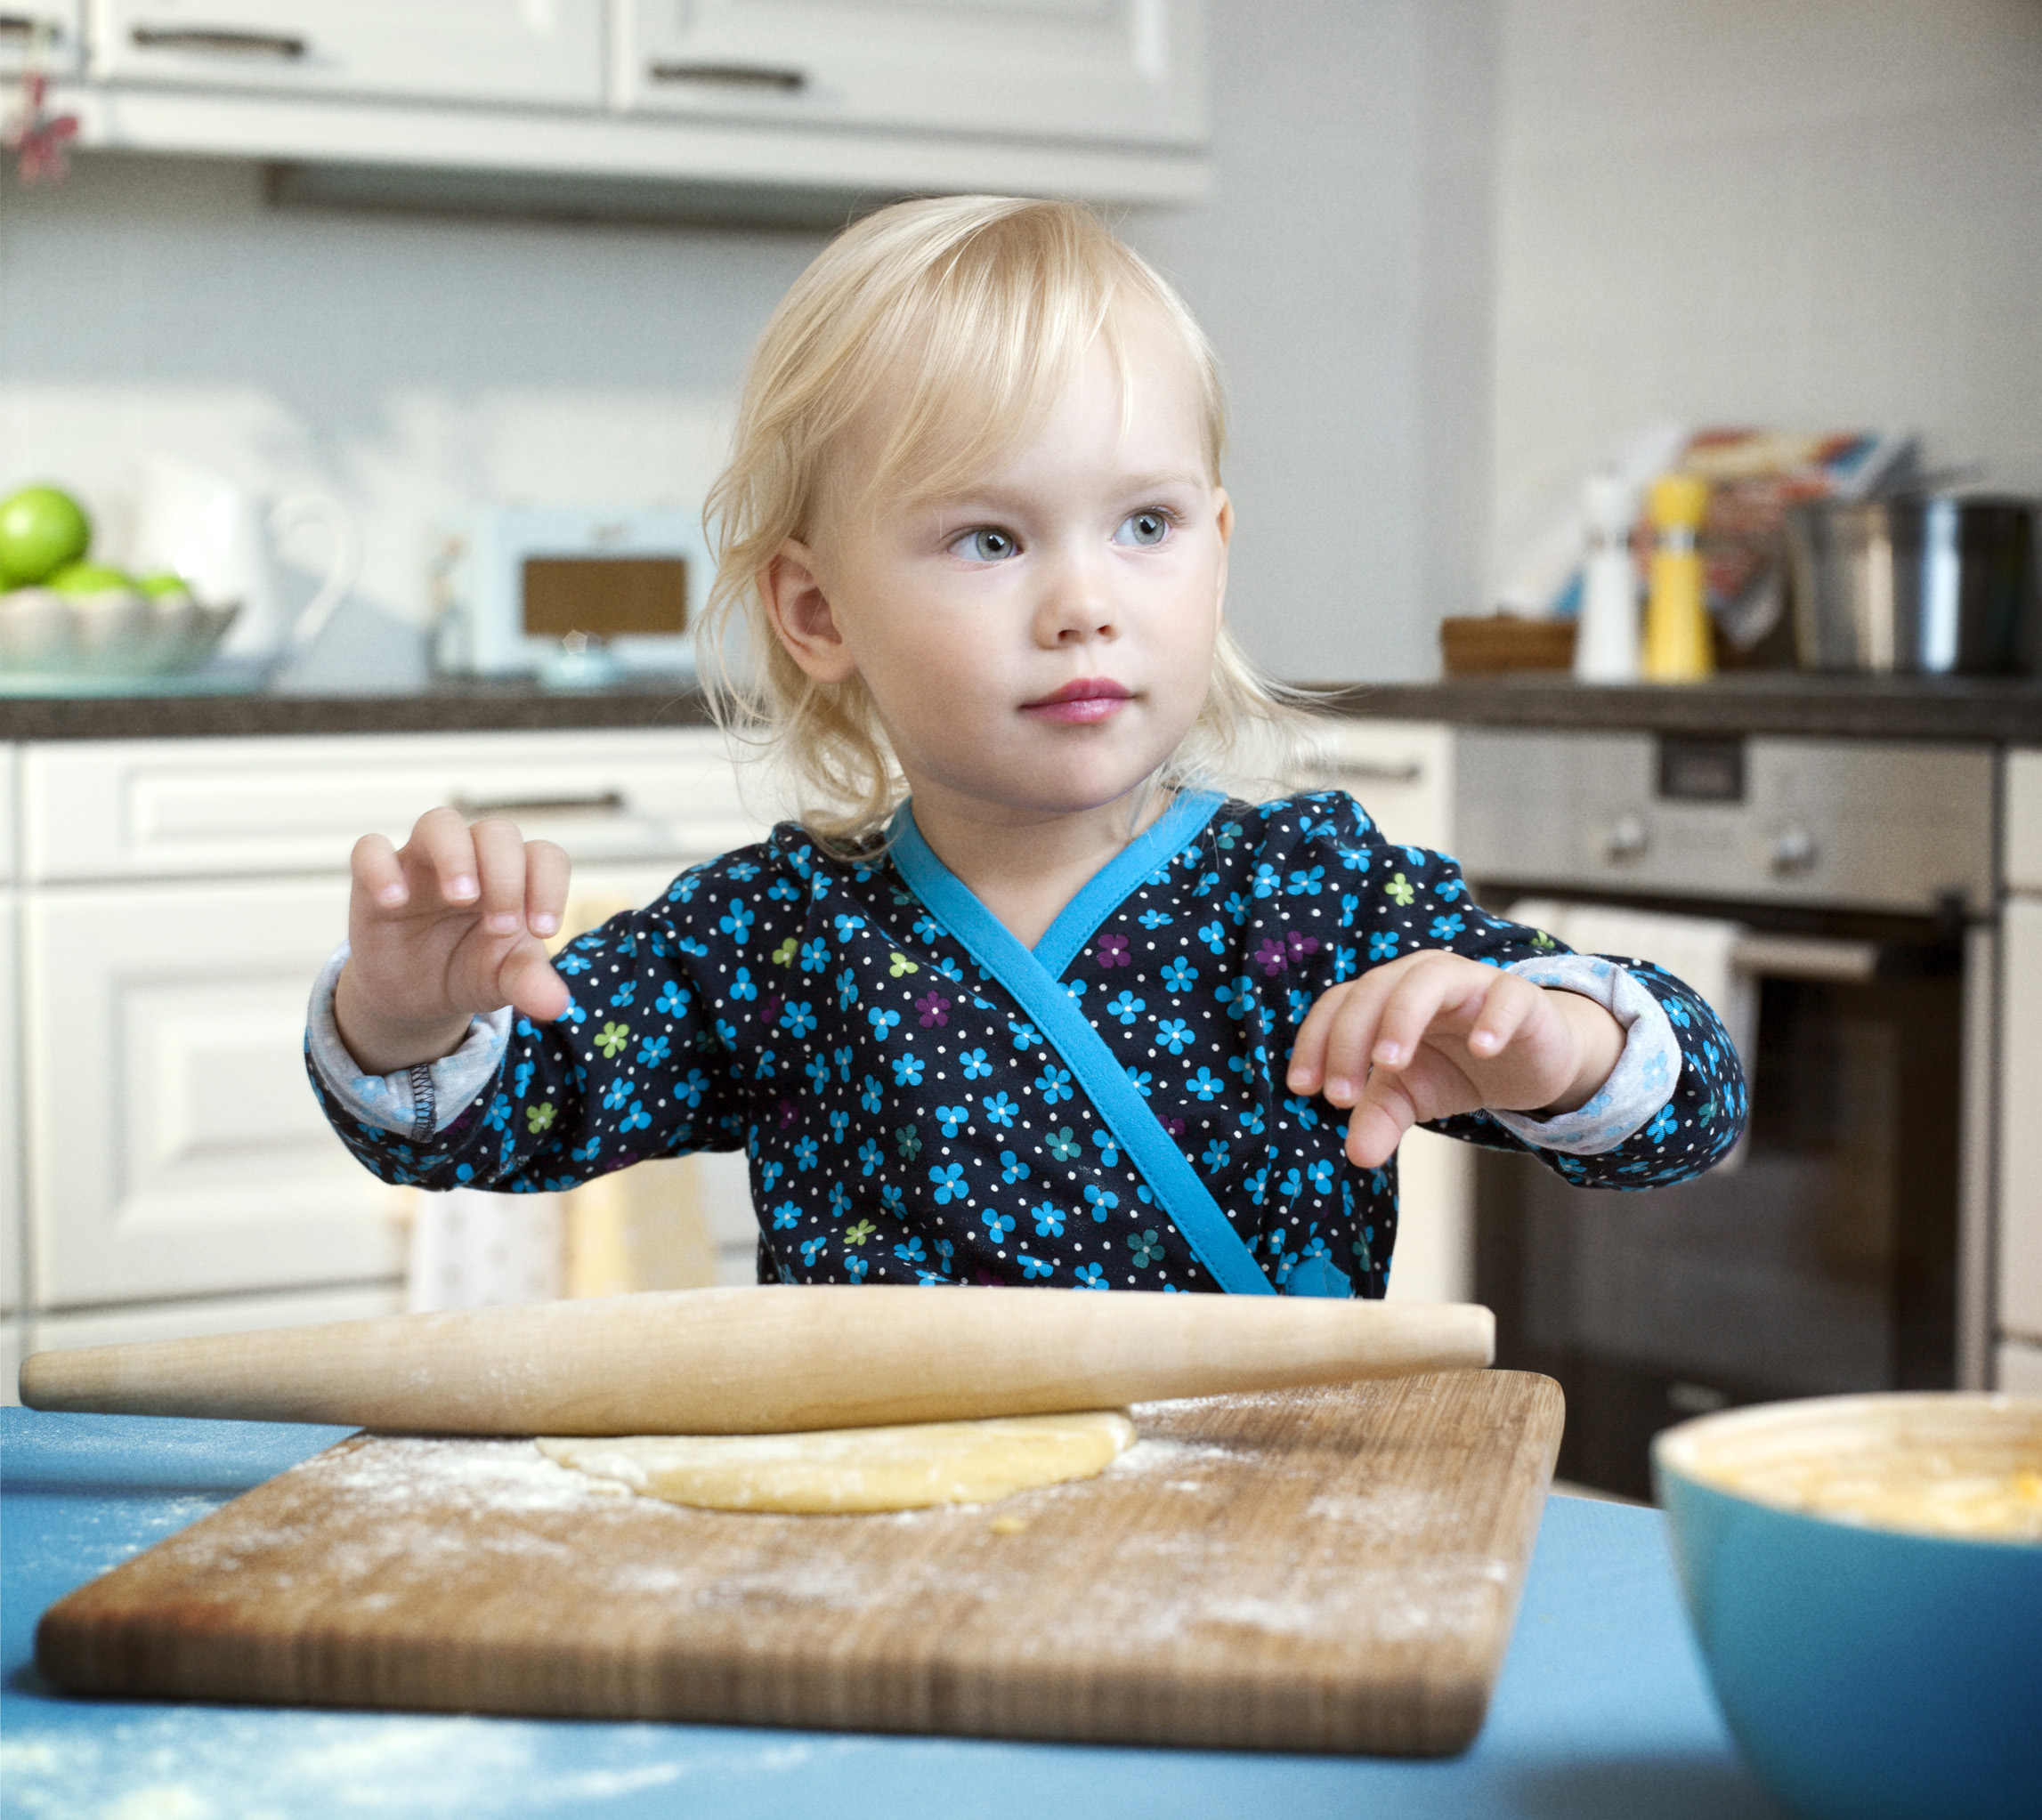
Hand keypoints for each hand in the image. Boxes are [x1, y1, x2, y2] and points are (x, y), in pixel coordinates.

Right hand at [334, 808, 571, 1073]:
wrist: (415, 995)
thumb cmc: (471, 970)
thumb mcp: (502, 981)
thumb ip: (529, 984)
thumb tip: (557, 1006)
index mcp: (514, 877)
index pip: (544, 855)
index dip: (549, 885)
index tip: (543, 931)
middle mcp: (472, 859)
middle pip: (496, 833)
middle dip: (505, 875)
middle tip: (500, 927)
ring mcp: (422, 863)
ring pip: (440, 824)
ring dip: (455, 856)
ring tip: (460, 898)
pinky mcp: (374, 879)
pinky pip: (370, 849)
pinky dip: (382, 868)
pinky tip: (395, 901)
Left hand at [1286, 951, 1623, 1168]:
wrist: (1529, 1062)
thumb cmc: (1458, 1065)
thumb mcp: (1411, 1096)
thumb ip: (1379, 1117)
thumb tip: (1357, 1157)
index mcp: (1386, 997)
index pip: (1338, 1004)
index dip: (1316, 1041)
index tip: (1303, 1088)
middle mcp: (1421, 980)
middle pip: (1374, 988)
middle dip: (1350, 1039)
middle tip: (1342, 1094)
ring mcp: (1471, 983)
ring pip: (1429, 978)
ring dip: (1403, 1018)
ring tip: (1389, 1064)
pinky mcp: (1519, 997)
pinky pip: (1505, 996)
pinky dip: (1492, 1019)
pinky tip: (1482, 1050)